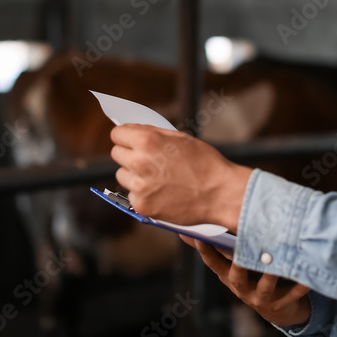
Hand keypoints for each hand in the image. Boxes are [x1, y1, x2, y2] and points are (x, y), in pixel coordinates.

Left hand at [110, 123, 252, 229]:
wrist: (220, 193)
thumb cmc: (205, 163)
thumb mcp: (180, 138)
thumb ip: (153, 133)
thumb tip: (133, 131)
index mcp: (147, 141)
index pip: (117, 134)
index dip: (125, 137)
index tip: (130, 141)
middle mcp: (139, 162)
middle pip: (116, 154)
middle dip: (129, 155)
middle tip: (148, 161)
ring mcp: (139, 186)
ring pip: (122, 175)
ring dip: (134, 175)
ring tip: (158, 177)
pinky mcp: (142, 205)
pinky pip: (132, 195)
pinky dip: (143, 194)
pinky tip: (161, 192)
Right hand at [181, 235, 311, 326]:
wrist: (278, 308)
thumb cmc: (253, 277)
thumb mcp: (233, 264)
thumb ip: (217, 247)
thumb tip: (186, 230)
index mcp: (228, 275)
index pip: (213, 263)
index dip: (205, 250)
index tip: (200, 236)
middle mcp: (241, 288)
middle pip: (237, 275)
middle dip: (240, 262)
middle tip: (242, 248)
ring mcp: (260, 297)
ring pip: (265, 285)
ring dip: (271, 273)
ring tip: (276, 260)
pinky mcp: (280, 303)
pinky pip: (291, 294)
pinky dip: (298, 285)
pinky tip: (305, 276)